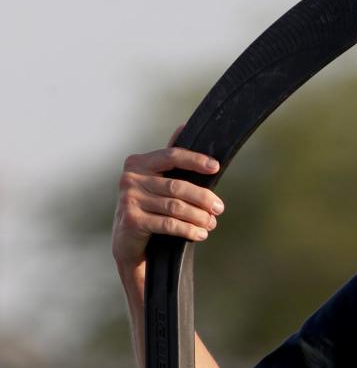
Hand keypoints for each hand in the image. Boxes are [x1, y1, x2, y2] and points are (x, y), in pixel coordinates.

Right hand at [112, 124, 222, 272]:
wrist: (126, 241)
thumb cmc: (147, 207)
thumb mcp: (156, 181)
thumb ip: (169, 159)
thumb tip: (184, 126)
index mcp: (138, 163)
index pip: (171, 156)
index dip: (195, 160)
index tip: (215, 166)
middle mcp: (130, 178)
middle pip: (177, 186)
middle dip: (203, 198)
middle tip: (219, 208)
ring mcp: (129, 199)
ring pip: (175, 206)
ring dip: (199, 216)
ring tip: (211, 223)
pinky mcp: (132, 220)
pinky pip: (168, 224)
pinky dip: (188, 230)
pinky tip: (200, 234)